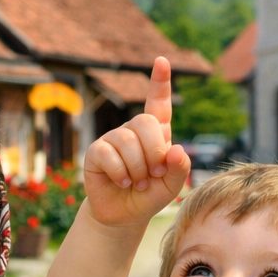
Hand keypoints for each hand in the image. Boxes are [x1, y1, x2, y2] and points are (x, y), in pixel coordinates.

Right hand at [83, 56, 190, 226]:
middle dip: (154, 152)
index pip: (158, 103)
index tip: (161, 61)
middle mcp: (134, 131)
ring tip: (138, 183)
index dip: (160, 82)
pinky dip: (121, 173)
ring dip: (138, 169)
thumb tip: (176, 148)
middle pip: (146, 122)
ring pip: (128, 141)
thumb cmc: (150, 196)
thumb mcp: (172, 185)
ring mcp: (114, 138)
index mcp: (156, 134)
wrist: (124, 215)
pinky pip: (109, 154)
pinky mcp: (96, 151)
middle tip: (155, 174)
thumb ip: (180, 168)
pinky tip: (122, 182)